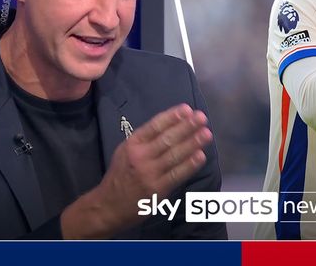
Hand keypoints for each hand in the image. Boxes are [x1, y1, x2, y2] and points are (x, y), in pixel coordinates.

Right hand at [61, 104, 211, 238]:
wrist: (108, 206)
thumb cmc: (121, 174)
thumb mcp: (126, 151)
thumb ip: (145, 139)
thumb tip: (171, 124)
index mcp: (132, 144)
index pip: (155, 126)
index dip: (172, 116)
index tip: (187, 109)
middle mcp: (140, 156)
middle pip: (167, 139)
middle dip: (187, 127)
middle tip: (202, 118)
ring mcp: (149, 173)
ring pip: (174, 155)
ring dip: (192, 143)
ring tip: (206, 133)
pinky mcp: (157, 190)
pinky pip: (177, 174)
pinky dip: (190, 164)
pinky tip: (200, 155)